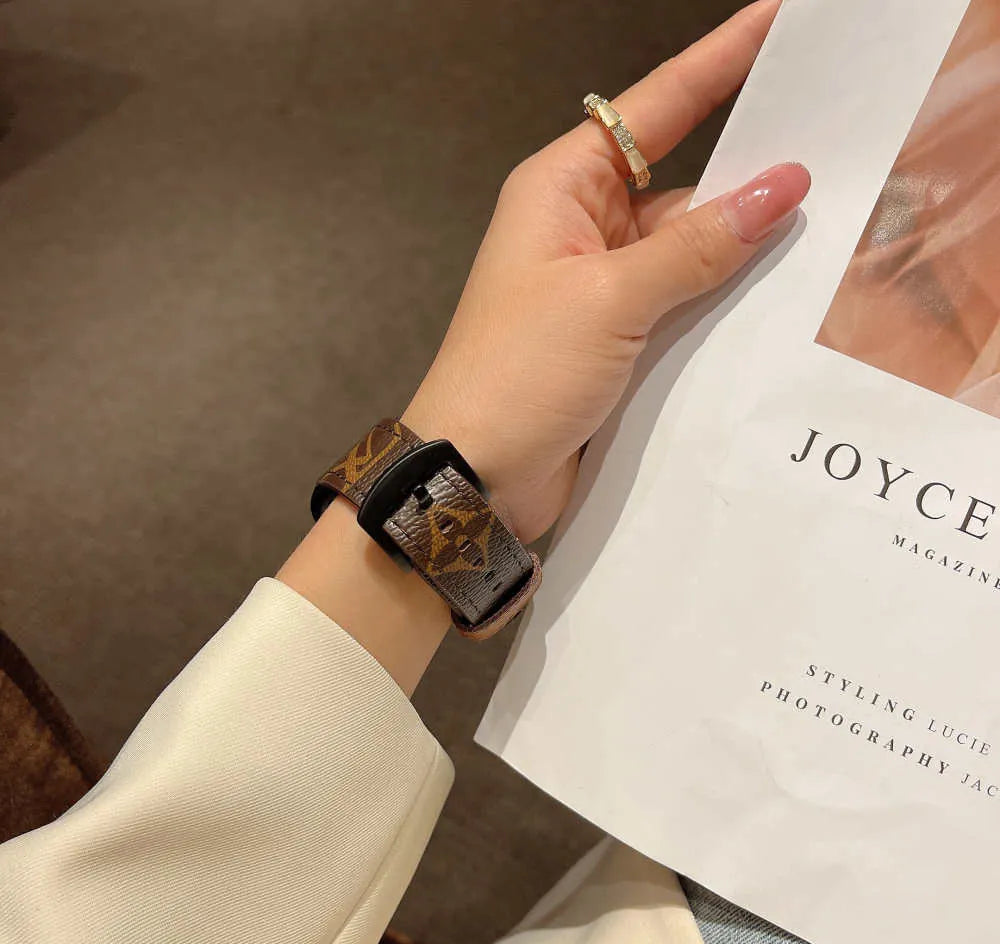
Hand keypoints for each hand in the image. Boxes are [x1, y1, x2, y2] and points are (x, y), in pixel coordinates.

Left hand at [403, 0, 808, 542]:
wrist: (476, 474)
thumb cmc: (517, 373)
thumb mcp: (609, 299)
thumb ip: (696, 246)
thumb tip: (780, 187)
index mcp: (564, 190)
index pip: (656, 109)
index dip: (720, 62)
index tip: (782, 21)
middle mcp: (586, 229)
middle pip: (686, 183)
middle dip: (753, 175)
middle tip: (846, 156)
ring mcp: (605, 289)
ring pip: (693, 252)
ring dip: (746, 252)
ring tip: (833, 236)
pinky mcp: (620, 342)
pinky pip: (686, 306)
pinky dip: (726, 305)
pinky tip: (785, 304)